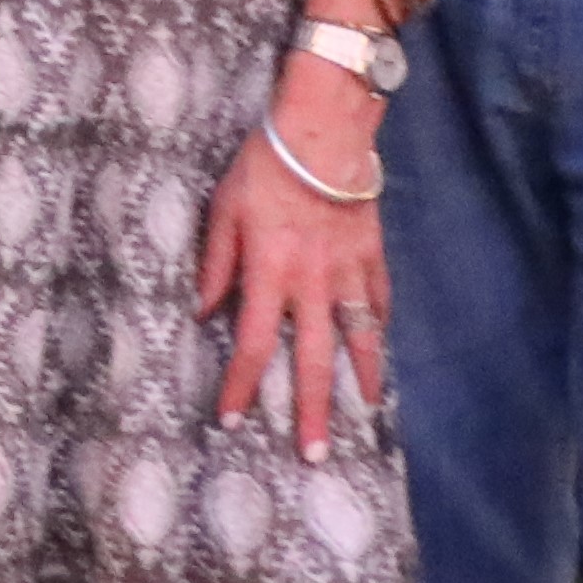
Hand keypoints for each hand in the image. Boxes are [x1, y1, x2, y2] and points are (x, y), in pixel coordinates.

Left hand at [197, 72, 388, 456]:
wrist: (325, 127)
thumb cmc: (266, 164)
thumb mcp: (224, 209)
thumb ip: (216, 264)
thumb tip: (203, 311)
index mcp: (268, 273)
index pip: (251, 345)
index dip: (241, 387)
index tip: (233, 420)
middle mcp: (311, 282)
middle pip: (311, 360)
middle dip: (310, 411)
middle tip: (312, 455)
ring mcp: (348, 270)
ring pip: (357, 336)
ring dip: (361, 379)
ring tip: (364, 416)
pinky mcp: (372, 251)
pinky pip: (379, 298)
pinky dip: (379, 326)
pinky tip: (380, 349)